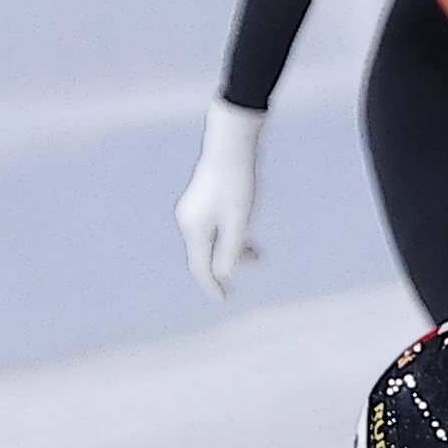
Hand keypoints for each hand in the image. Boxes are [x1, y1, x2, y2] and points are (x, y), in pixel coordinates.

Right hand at [175, 100, 265, 297]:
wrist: (231, 147)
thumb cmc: (238, 185)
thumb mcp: (239, 222)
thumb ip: (232, 250)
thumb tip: (224, 273)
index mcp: (195, 228)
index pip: (202, 266)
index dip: (213, 285)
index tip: (223, 300)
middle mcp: (189, 220)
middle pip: (208, 253)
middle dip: (230, 262)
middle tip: (258, 257)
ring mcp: (193, 210)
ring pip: (212, 240)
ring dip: (233, 248)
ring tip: (257, 249)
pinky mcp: (201, 201)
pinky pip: (214, 228)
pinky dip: (230, 235)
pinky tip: (246, 232)